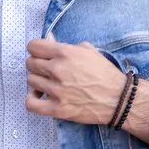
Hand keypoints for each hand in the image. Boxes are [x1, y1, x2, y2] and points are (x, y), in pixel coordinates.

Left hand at [25, 37, 148, 144]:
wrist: (118, 99)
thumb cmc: (104, 73)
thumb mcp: (88, 51)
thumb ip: (65, 45)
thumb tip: (49, 40)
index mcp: (65, 53)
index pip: (33, 46)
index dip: (36, 49)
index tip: (41, 54)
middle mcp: (58, 70)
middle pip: (30, 63)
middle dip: (37, 64)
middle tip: (47, 69)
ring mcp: (57, 90)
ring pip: (30, 81)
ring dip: (38, 81)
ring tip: (47, 83)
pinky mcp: (57, 109)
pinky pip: (31, 103)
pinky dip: (32, 99)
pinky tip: (40, 96)